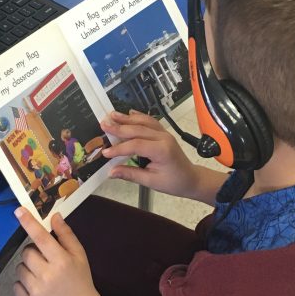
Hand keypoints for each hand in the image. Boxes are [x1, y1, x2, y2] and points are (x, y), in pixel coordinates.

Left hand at [13, 208, 109, 295]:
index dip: (29, 223)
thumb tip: (53, 216)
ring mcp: (36, 291)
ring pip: (20, 268)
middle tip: (45, 259)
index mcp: (61, 261)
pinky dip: (23, 284)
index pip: (41, 238)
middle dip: (33, 252)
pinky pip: (16, 285)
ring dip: (28, 268)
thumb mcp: (79, 255)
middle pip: (26, 253)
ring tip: (42, 275)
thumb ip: (66, 235)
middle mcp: (47, 275)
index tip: (18, 210)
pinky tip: (37, 287)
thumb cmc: (80, 279)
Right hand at [100, 109, 217, 201]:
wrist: (191, 179)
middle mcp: (164, 138)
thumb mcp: (151, 181)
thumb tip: (112, 172)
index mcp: (162, 150)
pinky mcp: (164, 133)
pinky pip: (150, 121)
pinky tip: (129, 113)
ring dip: (127, 118)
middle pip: (138, 129)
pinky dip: (139, 116)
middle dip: (119, 127)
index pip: (136, 145)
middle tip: (103, 124)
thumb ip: (131, 174)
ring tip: (112, 115)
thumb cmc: (174, 182)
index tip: (106, 152)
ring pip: (144, 121)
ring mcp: (164, 133)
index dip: (119, 148)